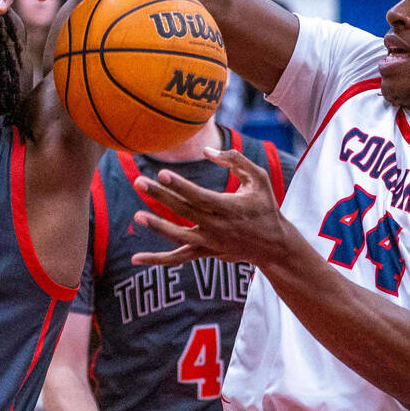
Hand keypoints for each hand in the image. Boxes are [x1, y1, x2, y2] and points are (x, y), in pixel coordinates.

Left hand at [130, 148, 291, 267]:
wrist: (274, 245)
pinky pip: (178, 258)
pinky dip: (157, 260)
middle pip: (184, 211)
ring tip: (137, 216)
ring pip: (179, 236)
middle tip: (140, 182)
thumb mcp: (258, 178)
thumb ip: (235, 160)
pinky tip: (135, 258)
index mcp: (231, 207)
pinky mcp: (205, 252)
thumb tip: (206, 150)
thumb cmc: (265, 206)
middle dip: (161, 197)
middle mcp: (218, 226)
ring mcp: (210, 242)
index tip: (162, 173)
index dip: (180, 186)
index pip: (200, 196)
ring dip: (157, 226)